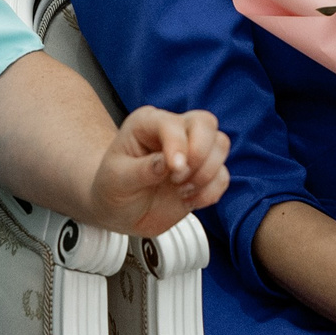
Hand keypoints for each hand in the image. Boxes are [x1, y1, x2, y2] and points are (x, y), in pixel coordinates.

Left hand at [88, 106, 228, 237]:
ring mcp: (192, 151)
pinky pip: (223, 176)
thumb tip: (166, 164)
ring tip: (182, 190)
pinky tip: (189, 199)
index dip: (178, 145)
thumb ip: (141, 170)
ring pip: (220, 145)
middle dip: (200, 154)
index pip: (174, 124)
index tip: (174, 170)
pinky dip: (210, 192)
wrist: (120, 211)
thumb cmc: (112, 188)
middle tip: (179, 178)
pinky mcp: (204, 173)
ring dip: (206, 173)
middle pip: (206, 123)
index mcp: (148, 124)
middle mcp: (173, 131)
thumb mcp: (116, 180)